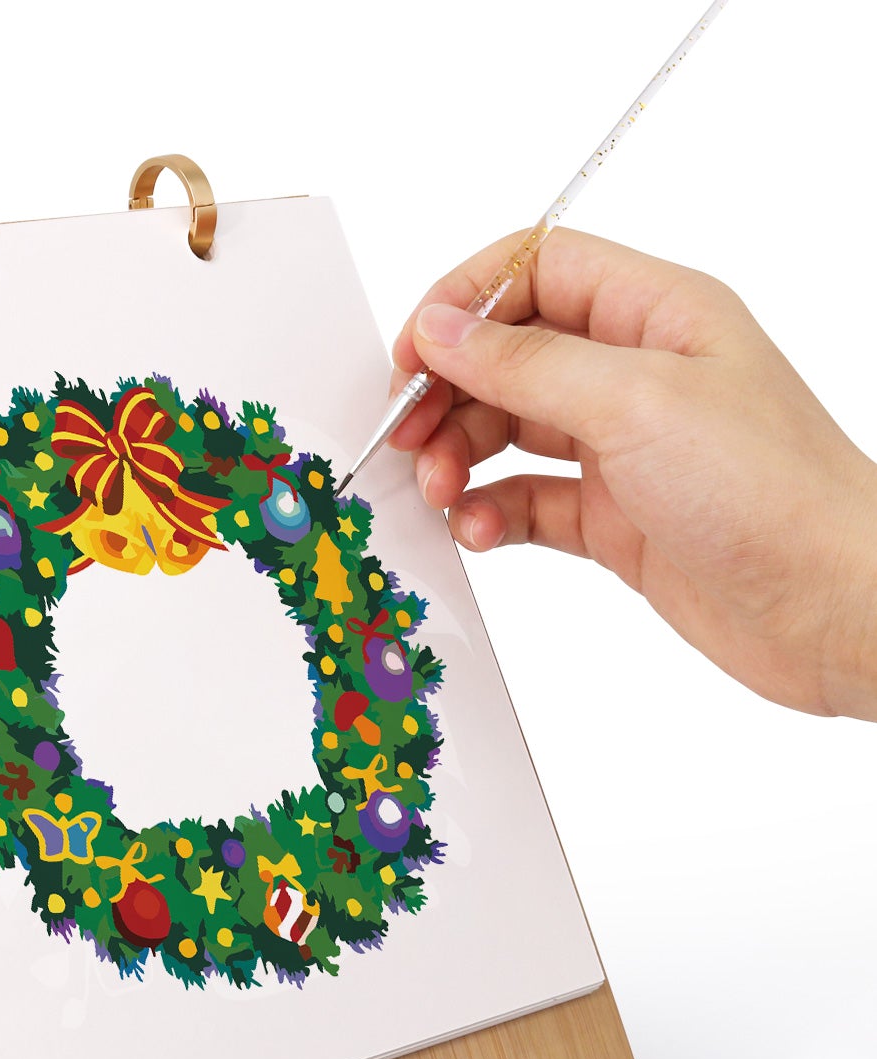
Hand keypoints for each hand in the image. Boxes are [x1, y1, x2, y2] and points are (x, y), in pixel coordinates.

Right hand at [386, 228, 876, 719]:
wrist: (832, 607)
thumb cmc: (770, 492)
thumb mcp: (635, 402)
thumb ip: (525, 363)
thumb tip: (441, 328)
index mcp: (656, 313)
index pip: (536, 269)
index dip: (465, 302)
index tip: (413, 355)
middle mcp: (637, 373)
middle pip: (509, 356)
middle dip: (450, 394)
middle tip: (409, 437)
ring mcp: (624, 448)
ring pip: (509, 432)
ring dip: (460, 458)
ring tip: (444, 492)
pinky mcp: (615, 519)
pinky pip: (527, 501)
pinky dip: (490, 514)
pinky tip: (480, 530)